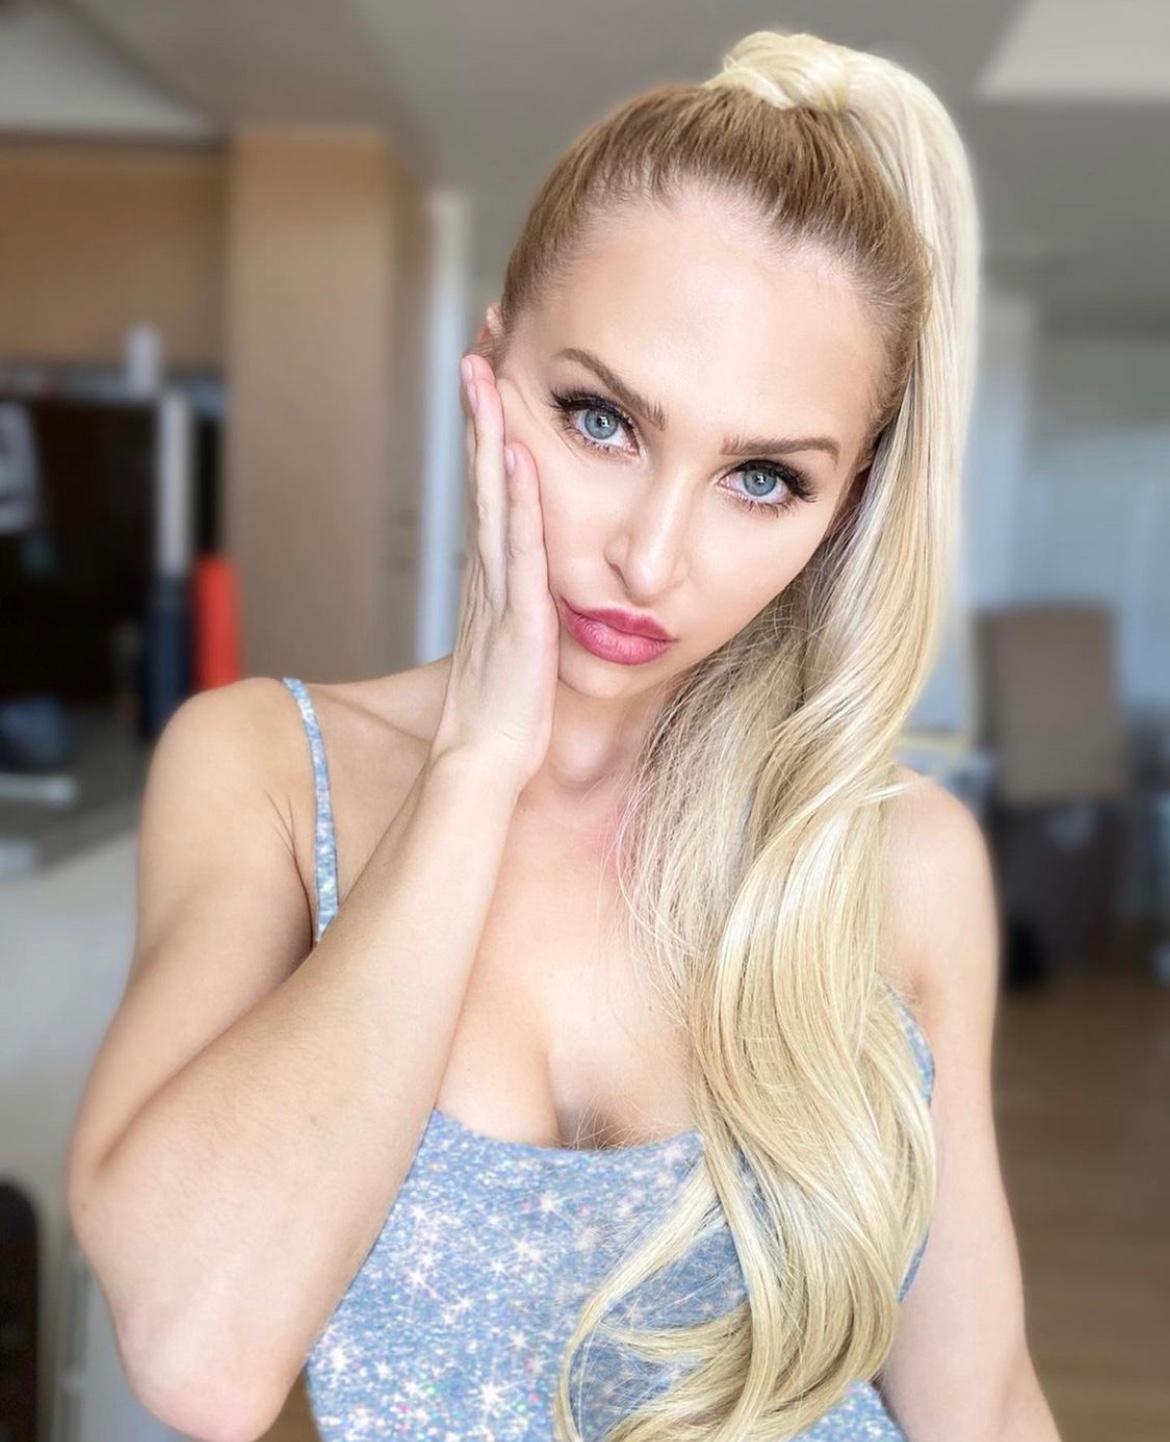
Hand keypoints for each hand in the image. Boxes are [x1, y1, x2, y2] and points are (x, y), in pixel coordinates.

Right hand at [429, 354, 559, 790]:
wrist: (485, 760)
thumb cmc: (508, 710)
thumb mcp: (520, 644)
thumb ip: (527, 604)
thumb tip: (540, 582)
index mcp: (493, 572)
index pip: (490, 484)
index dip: (487, 427)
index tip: (490, 371)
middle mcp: (489, 569)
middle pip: (482, 471)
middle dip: (480, 405)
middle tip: (478, 339)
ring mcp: (499, 589)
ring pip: (493, 495)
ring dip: (488, 431)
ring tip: (484, 370)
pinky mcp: (518, 615)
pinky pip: (519, 548)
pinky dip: (518, 500)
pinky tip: (519, 455)